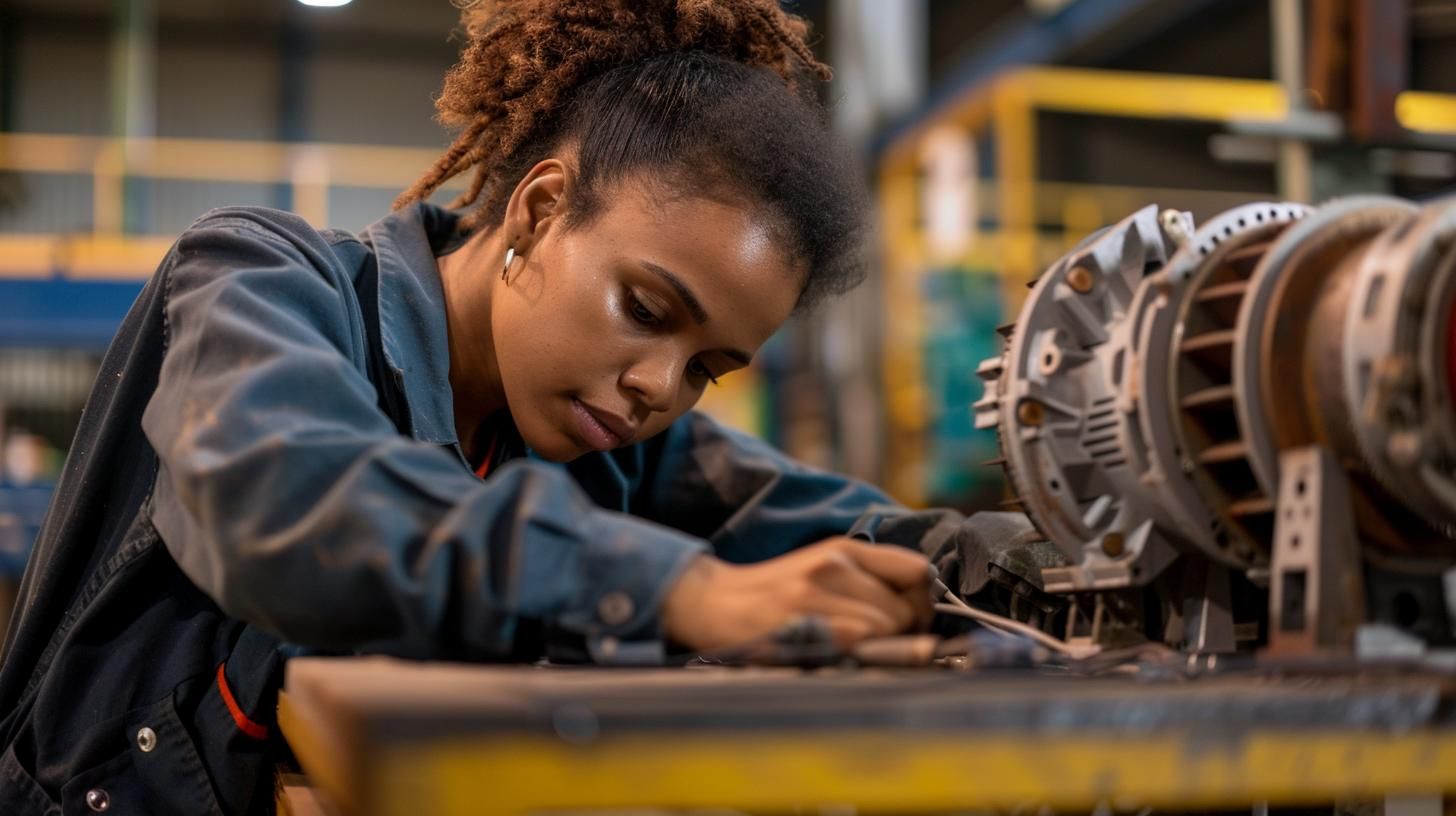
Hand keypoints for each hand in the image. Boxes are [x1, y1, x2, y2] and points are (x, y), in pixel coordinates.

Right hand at [660, 537, 933, 652]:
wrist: (714, 601)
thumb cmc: (774, 592)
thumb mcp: (821, 567)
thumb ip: (867, 578)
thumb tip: (920, 605)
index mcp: (843, 548)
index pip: (916, 569)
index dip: (923, 600)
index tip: (910, 617)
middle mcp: (835, 564)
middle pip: (905, 608)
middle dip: (900, 631)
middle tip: (874, 641)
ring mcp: (819, 595)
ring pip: (885, 629)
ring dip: (877, 646)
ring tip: (848, 646)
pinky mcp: (806, 624)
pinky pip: (859, 645)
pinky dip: (857, 655)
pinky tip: (835, 652)